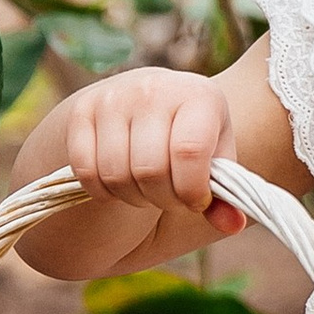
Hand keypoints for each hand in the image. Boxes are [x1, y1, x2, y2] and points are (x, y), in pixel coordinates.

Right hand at [61, 68, 240, 235]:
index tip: (196, 201)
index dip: (192, 190)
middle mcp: (154, 88)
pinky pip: (86, 171)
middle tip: (170, 198)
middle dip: (163, 199)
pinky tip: (120, 186)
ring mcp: (113, 98)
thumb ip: (225, 196)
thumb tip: (232, 225)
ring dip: (133, 197)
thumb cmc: (190, 138)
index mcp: (199, 95)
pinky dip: (102, 192)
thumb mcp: (215, 160)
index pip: (189, 152)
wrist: (148, 103)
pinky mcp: (81, 111)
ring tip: (147, 191)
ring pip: (116, 174)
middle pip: (150, 169)